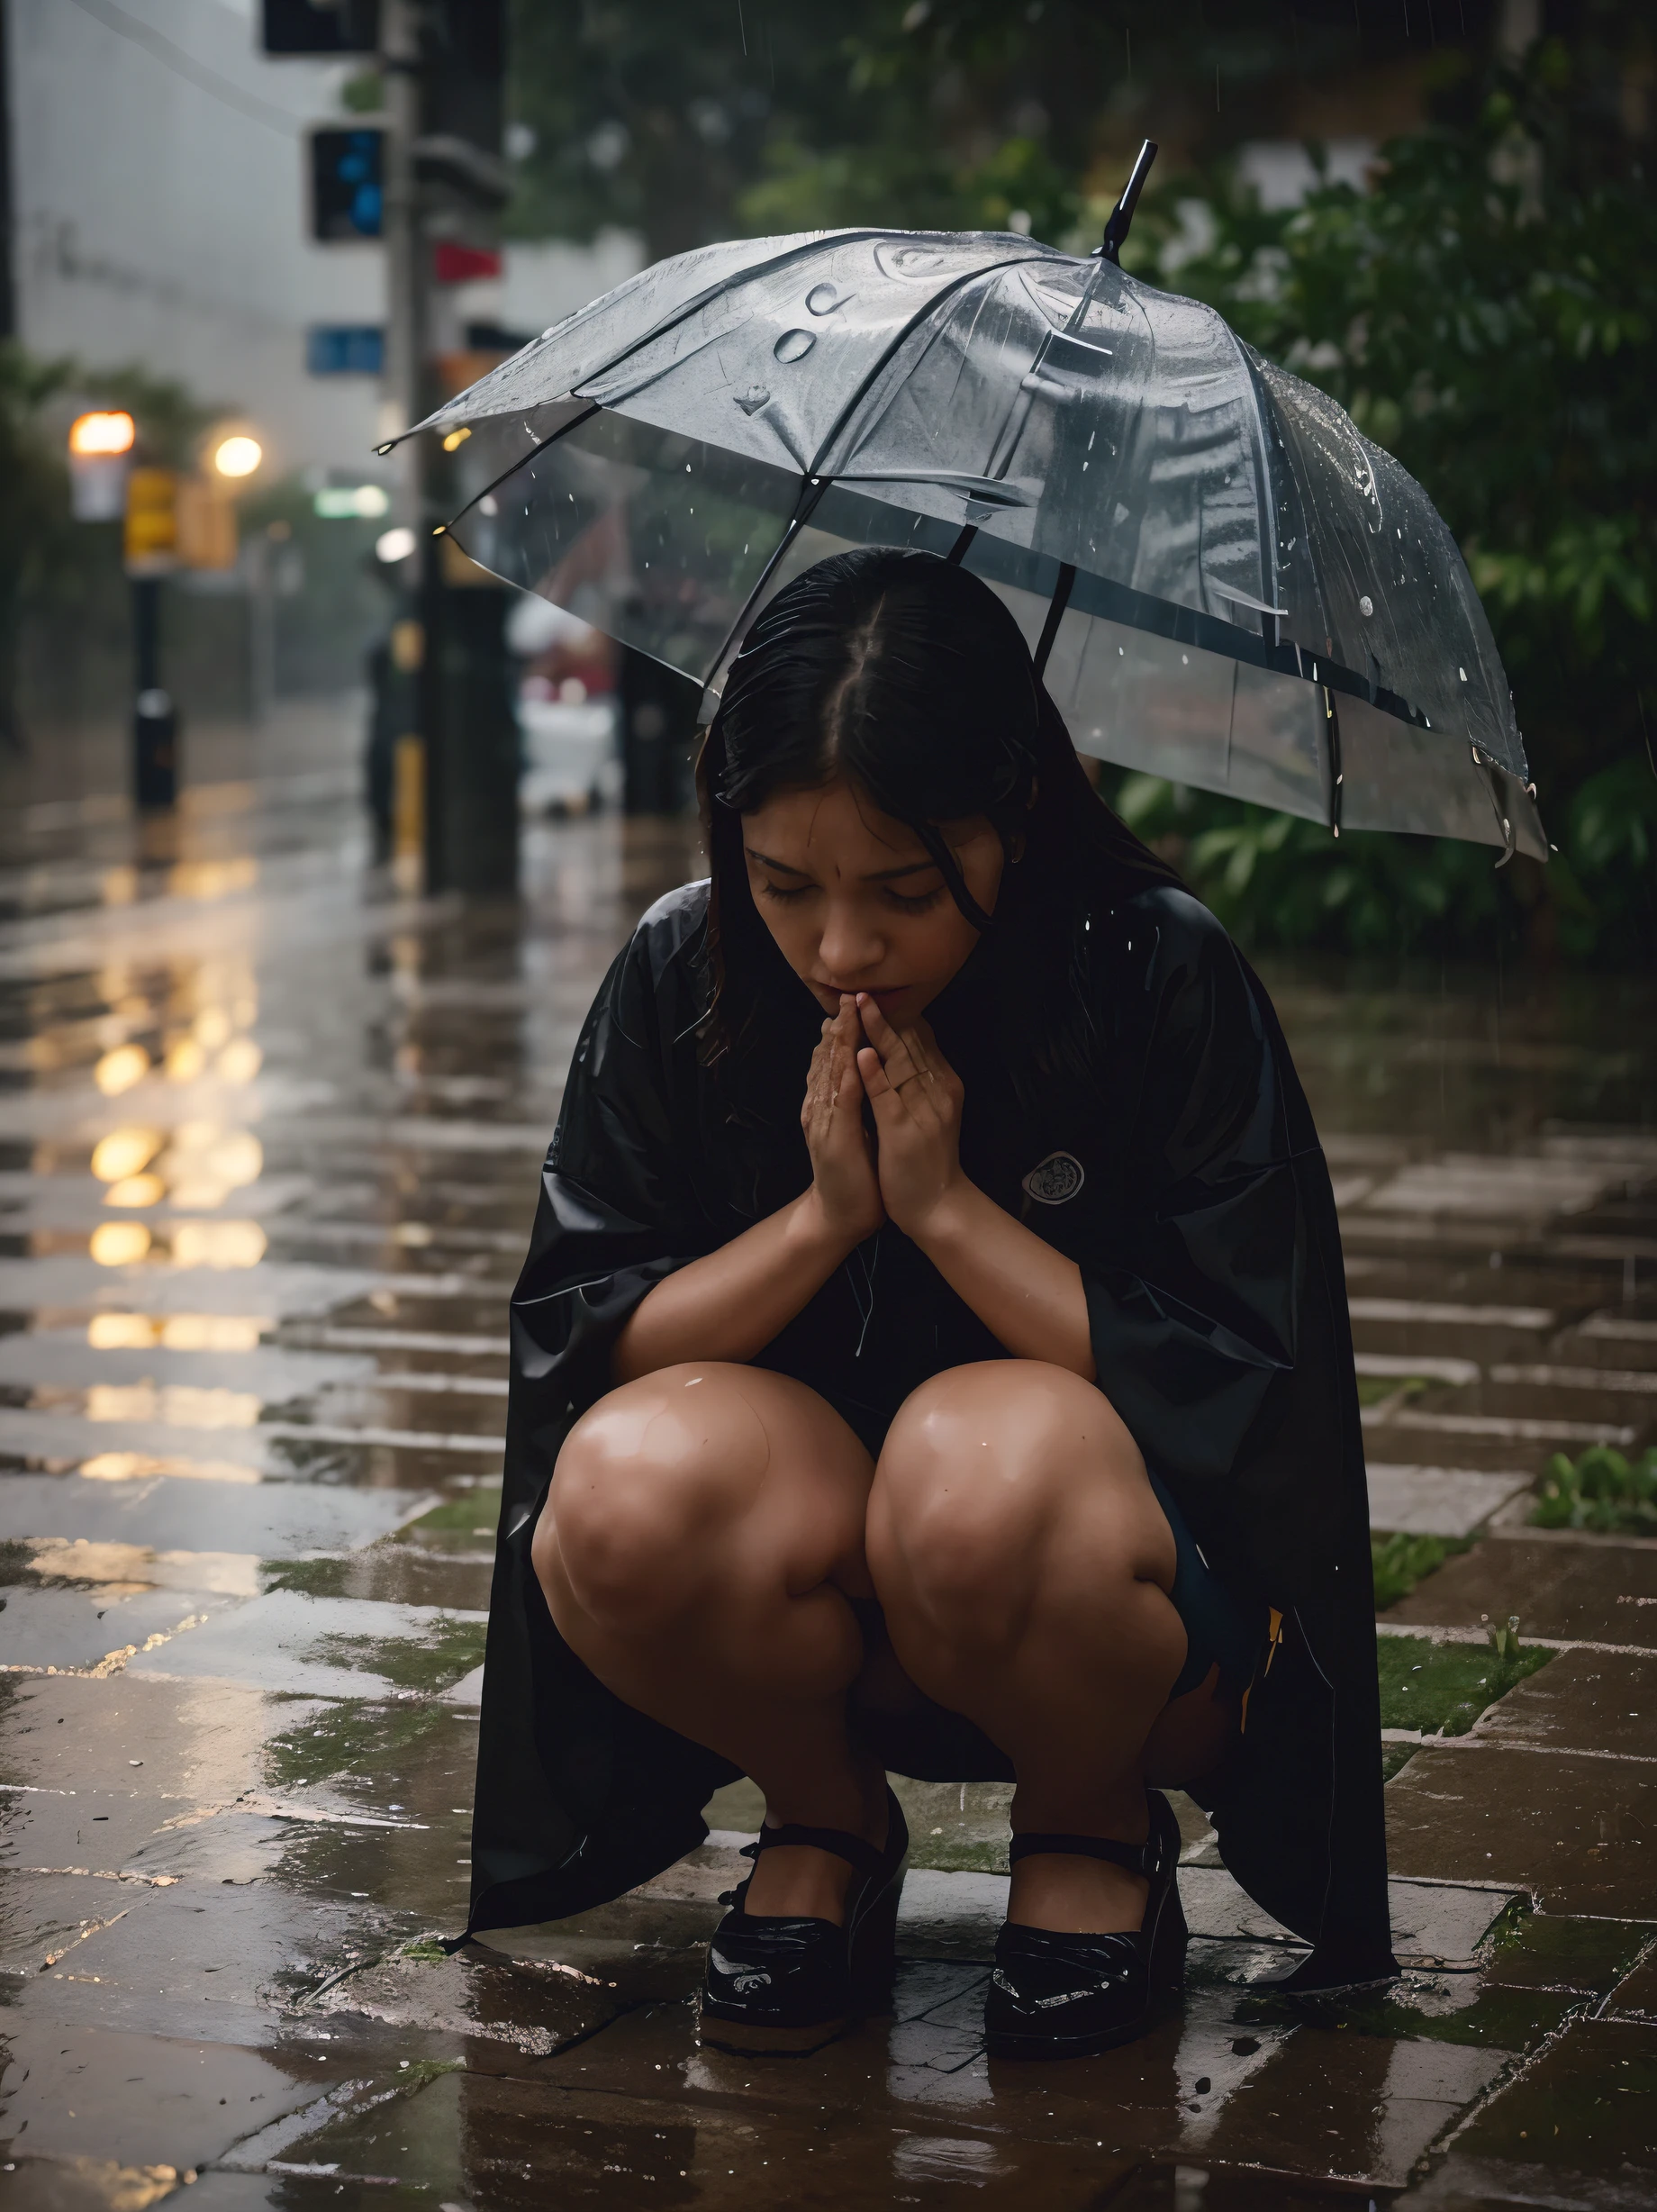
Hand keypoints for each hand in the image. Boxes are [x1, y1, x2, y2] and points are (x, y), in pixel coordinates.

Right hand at [801, 996, 884, 1247]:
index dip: (843, 1029)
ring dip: (837, 1046)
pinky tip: (853, 1062)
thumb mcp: (857, 1126)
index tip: (853, 1000)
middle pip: (829, 1061)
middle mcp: (822, 1109)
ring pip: (831, 1076)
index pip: (836, 1059)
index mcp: (830, 1104)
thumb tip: (866, 1067)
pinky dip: (847, 1082)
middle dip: (839, 1027)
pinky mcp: (834, 1142)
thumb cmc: (856, 1171)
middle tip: (847, 995)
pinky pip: (841, 1106)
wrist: (841, 1215)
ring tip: (844, 1016)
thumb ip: (858, 1097)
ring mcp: (824, 1124)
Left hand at [854, 995, 967, 1239]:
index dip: (900, 1017)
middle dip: (885, 1017)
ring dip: (878, 1033)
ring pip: (898, 1064)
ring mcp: (922, 1111)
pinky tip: (862, 1053)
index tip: (878, 994)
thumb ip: (926, 1082)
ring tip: (860, 1007)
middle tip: (864, 990)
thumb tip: (913, 1049)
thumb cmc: (930, 1161)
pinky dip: (875, 1074)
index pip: (922, 1042)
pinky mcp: (903, 1131)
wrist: (938, 1207)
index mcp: (945, 1087)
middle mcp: (938, 1093)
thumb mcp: (935, 1114)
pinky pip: (887, 1097)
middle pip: (910, 1046)